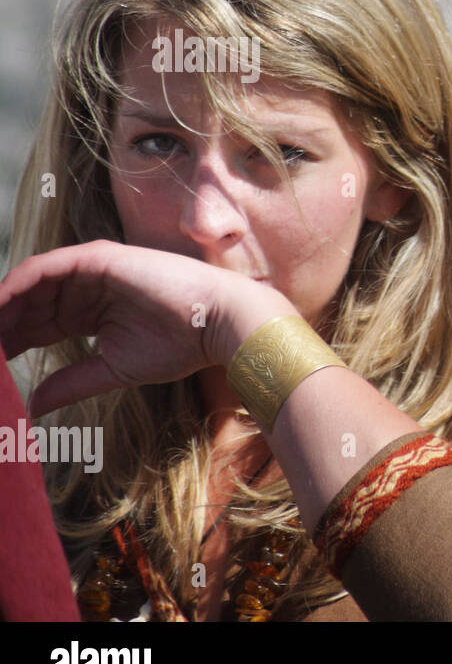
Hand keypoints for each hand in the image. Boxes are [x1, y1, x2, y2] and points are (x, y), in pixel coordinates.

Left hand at [0, 240, 293, 416]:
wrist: (219, 323)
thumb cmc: (182, 344)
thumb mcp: (115, 369)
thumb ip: (73, 381)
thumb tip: (34, 406)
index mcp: (93, 310)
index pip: (38, 324)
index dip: (10, 343)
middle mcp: (87, 286)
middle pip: (28, 303)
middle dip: (1, 326)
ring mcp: (91, 269)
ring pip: (30, 285)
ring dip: (2, 308)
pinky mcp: (97, 257)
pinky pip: (43, 269)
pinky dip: (16, 286)